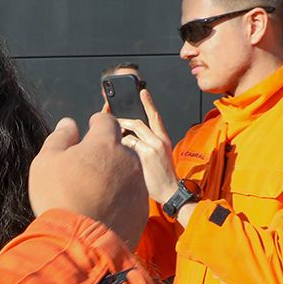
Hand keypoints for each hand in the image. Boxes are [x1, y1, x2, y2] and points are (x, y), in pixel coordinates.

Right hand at [28, 113, 147, 247]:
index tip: (91, 126)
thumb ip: (60, 137)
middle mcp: (127, 160)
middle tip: (88, 166)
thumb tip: (69, 123)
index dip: (97, 122)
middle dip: (106, 152)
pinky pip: (131, 197)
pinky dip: (119, 199)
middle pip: (120, 148)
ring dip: (114, 175)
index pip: (106, 121)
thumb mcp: (46, 161)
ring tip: (94, 191)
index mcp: (104, 144)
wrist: (78, 242)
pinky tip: (103, 208)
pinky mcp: (141, 209)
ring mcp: (137, 185)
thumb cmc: (58, 197)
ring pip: (128, 172)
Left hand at [115, 89, 178, 204]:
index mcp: (163, 139)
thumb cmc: (161, 178)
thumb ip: (147, 147)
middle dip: (124, 117)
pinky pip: (130, 142)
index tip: (143, 92)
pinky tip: (116, 150)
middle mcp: (160, 140)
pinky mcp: (147, 154)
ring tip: (111, 134)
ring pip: (133, 130)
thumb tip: (129, 141)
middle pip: (141, 120)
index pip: (155, 117)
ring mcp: (154, 146)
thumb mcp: (158, 158)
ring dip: (120, 130)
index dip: (148, 103)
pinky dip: (122, 144)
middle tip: (113, 117)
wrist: (171, 192)